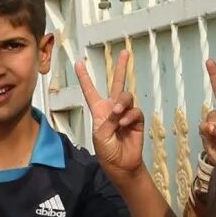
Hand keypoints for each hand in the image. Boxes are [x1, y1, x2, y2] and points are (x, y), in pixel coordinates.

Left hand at [76, 48, 145, 178]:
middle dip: (122, 68)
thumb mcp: (100, 135)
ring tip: (118, 114)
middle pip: (117, 83)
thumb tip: (119, 111)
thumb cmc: (106, 150)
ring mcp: (126, 113)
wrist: (121, 164)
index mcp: (99, 110)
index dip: (84, 77)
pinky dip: (130, 116)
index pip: (90, 91)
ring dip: (122, 103)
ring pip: (126, 96)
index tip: (78, 63)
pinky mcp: (137, 120)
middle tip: (125, 52)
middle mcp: (112, 108)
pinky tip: (124, 125)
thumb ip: (107, 121)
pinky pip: (135, 111)